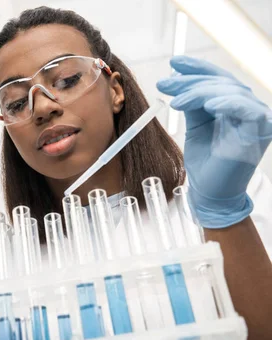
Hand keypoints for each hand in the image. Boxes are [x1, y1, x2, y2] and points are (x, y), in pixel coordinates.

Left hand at [157, 55, 271, 227]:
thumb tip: (176, 78)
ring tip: (175, 101)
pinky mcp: (259, 132)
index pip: (218, 78)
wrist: (209, 192)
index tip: (173, 63)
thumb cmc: (204, 161)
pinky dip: (229, 103)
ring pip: (230, 92)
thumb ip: (192, 103)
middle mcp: (249, 109)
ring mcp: (257, 119)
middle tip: (164, 83)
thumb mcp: (195, 125)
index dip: (197, 68)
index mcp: (234, 105)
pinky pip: (248, 110)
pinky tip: (209, 105)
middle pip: (222, 83)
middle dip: (190, 81)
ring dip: (200, 92)